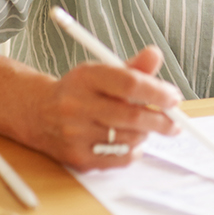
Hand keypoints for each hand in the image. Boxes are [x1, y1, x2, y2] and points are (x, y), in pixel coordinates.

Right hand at [28, 46, 181, 169]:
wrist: (38, 113)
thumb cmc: (79, 91)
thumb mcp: (103, 71)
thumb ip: (133, 67)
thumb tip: (155, 55)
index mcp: (86, 78)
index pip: (129, 83)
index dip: (157, 91)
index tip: (173, 98)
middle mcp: (77, 105)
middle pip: (131, 116)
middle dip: (161, 120)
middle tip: (174, 121)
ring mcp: (75, 134)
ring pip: (128, 139)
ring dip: (146, 134)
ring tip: (146, 127)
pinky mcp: (76, 158)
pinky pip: (118, 159)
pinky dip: (133, 151)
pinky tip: (132, 141)